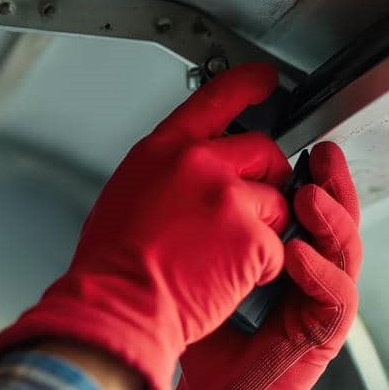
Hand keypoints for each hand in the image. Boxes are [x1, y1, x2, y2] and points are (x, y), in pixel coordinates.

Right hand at [0, 63, 291, 389]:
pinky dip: (262, 268)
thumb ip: (165, 172)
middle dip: (267, 179)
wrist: (117, 309)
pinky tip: (227, 280)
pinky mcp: (250, 236)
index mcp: (161, 151)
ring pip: (276, 202)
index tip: (264, 81)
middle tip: (251, 210)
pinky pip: (277, 246)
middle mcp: (197, 164)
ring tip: (224, 258)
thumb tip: (186, 172)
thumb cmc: (111, 267)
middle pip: (262, 151)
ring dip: (263, 230)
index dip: (247, 86)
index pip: (214, 100)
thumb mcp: (126, 195)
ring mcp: (227, 198)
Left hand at [132, 142, 360, 389]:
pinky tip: (299, 254)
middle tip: (320, 155)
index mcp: (282, 250)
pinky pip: (336, 295)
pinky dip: (320, 272)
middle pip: (335, 215)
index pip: (304, 198)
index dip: (305, 167)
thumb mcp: (197, 265)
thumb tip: (190, 165)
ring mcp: (319, 302)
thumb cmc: (199, 336)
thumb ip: (205, 225)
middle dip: (331, 182)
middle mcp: (307, 272)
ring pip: (344, 248)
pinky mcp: (322, 333)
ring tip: (310, 196)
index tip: (297, 143)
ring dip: (332, 219)